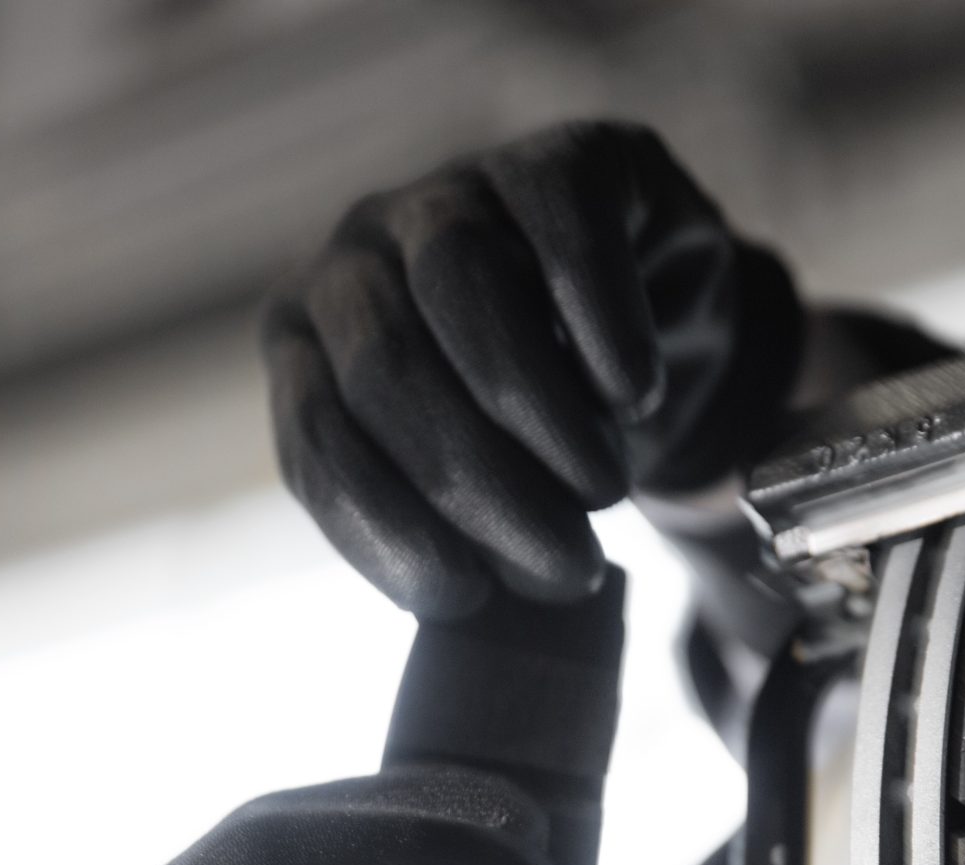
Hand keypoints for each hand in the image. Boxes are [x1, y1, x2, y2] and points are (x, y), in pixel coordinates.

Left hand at [264, 118, 804, 618]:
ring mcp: (448, 194)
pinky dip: (598, 325)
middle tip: (562, 567)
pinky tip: (632, 396)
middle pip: (387, 369)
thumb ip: (441, 528)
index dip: (384, 530)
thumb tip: (460, 604)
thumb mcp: (477, 490)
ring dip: (534, 413)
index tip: (466, 602)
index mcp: (306, 352)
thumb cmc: (544, 438)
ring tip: (600, 492)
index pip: (317, 444)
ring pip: (462, 289)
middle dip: (478, 487)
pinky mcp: (557, 161)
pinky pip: (561, 231)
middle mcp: (354, 262)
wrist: (657, 341)